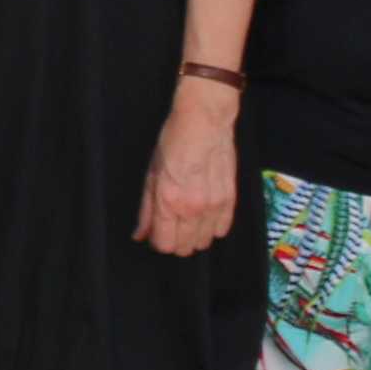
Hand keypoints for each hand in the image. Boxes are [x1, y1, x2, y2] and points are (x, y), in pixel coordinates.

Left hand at [135, 87, 240, 256]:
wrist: (204, 122)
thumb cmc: (173, 143)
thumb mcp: (151, 174)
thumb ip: (146, 209)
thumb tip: (140, 234)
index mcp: (169, 201)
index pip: (165, 244)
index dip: (158, 241)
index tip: (157, 232)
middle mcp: (193, 208)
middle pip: (185, 248)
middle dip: (175, 241)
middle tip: (171, 225)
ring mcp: (214, 205)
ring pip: (204, 242)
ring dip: (194, 236)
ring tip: (188, 219)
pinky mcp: (230, 199)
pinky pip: (222, 229)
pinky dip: (212, 228)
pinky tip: (204, 215)